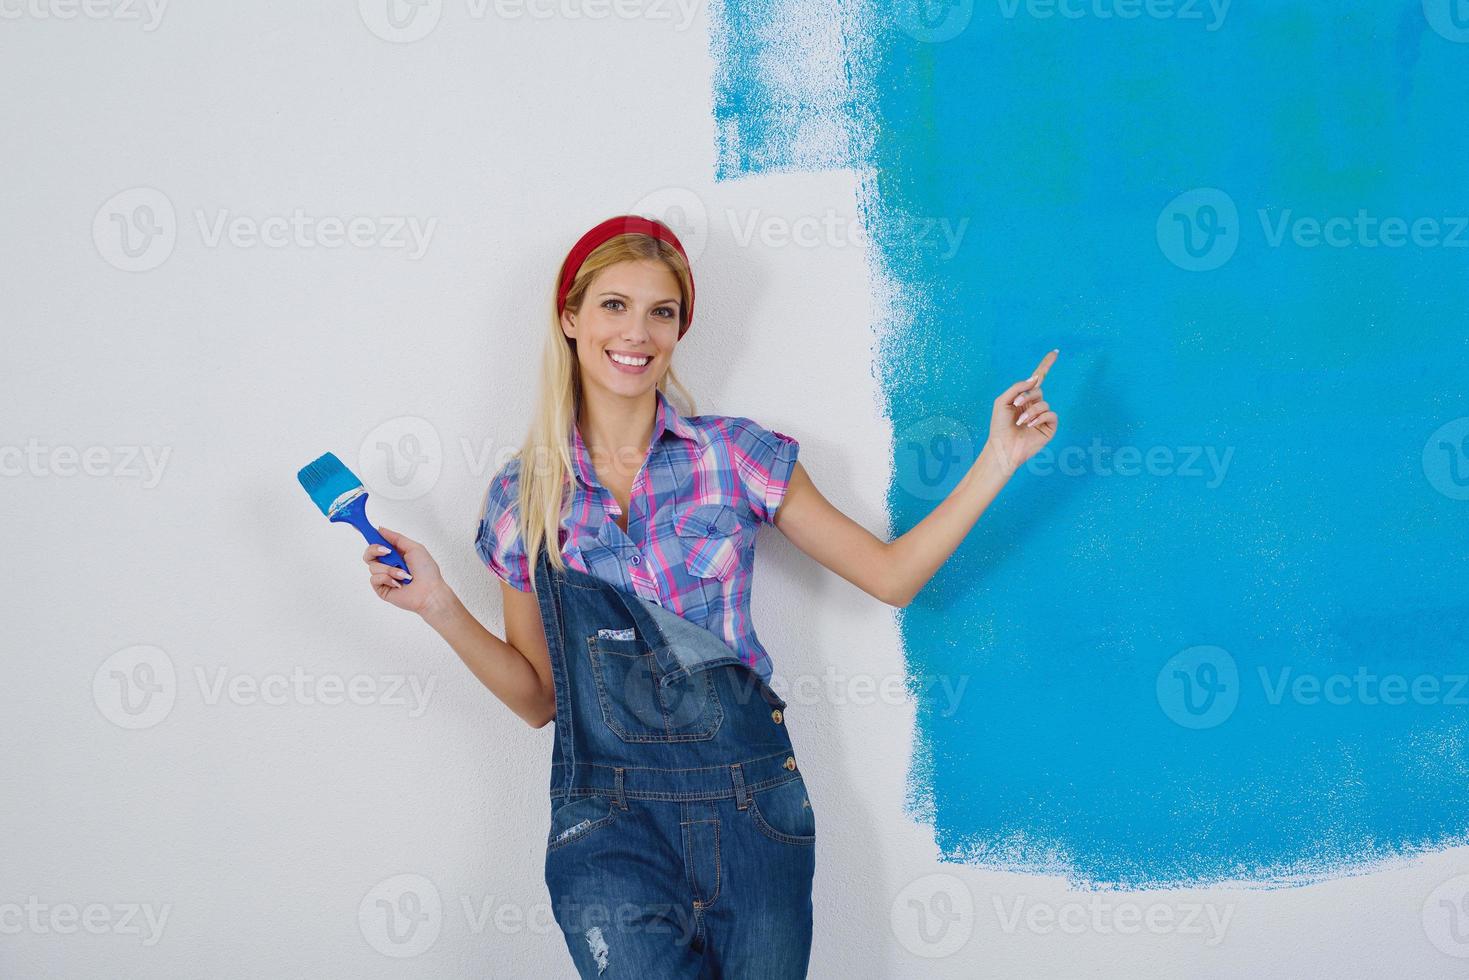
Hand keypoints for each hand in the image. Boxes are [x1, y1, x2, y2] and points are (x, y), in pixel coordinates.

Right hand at [362, 526, 447, 615]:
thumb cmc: (427, 572)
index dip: (369, 535)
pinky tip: (398, 583)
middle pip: (369, 553)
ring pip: (372, 566)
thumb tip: (380, 529)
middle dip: (375, 550)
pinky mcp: (381, 588)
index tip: (360, 527)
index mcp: (396, 553)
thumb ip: (396, 538)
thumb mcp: (414, 548)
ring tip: (404, 575)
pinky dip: (387, 579)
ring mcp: (384, 576)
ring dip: (390, 569)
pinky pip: (374, 579)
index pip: (378, 543)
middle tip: (386, 552)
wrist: (429, 592)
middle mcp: (388, 564)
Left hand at [985, 349, 1059, 475]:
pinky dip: (1040, 418)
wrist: (1003, 446)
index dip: (1045, 365)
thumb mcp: (1002, 401)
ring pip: (1044, 403)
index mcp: (1023, 398)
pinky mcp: (1049, 427)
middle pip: (1038, 390)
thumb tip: (1035, 378)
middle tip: (1015, 405)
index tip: (1055, 352)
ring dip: (1031, 411)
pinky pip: (1051, 414)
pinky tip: (1030, 426)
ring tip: (1020, 422)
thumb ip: (1018, 387)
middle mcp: (1034, 405)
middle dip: (1026, 397)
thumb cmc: (999, 425)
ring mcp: (1042, 416)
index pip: (1037, 379)